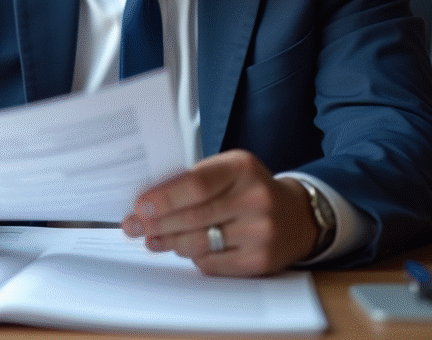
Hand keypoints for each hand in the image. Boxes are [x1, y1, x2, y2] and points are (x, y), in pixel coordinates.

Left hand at [120, 149, 318, 275]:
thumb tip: (147, 202)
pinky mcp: (261, 261)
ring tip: (153, 239)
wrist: (297, 216)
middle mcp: (255, 198)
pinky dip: (193, 257)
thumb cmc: (248, 189)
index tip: (139, 206)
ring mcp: (261, 232)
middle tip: (134, 226)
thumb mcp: (227, 171)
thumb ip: (193, 181)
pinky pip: (212, 264)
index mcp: (241, 167)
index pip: (195, 184)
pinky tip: (183, 249)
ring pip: (199, 243)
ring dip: (169, 242)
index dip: (163, 198)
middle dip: (157, 223)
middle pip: (193, 216)